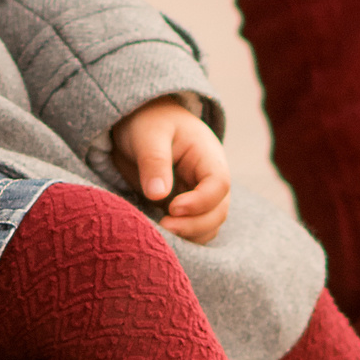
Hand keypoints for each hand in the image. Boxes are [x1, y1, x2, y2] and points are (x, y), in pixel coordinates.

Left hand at [109, 95, 229, 243]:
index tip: (171, 207)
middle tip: (163, 227)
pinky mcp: (185, 209)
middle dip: (194, 225)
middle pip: (218, 211)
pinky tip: (159, 234)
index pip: (219, 185)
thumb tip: (158, 195)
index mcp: (207, 155)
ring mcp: (199, 195)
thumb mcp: (148, 135)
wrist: (141, 122)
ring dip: (189, 235)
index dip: (200, 202)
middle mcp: (209, 178)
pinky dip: (182, 238)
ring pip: (208, 226)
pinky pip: (193, 230)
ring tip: (159, 232)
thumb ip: (154, 161)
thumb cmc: (148, 122)